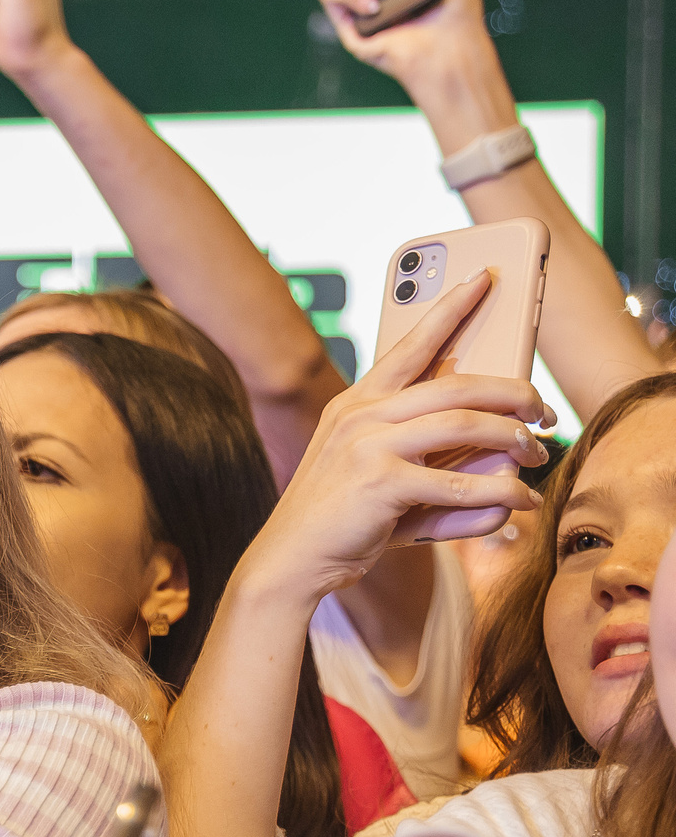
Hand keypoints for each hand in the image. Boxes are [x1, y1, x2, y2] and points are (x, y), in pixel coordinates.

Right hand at [236, 269, 548, 604]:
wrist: (291, 558)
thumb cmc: (341, 514)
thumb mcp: (374, 468)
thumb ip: (424, 451)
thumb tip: (495, 454)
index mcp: (356, 403)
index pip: (410, 344)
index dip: (451, 308)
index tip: (485, 279)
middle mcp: (360, 415)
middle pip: (455, 384)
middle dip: (512, 391)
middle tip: (543, 409)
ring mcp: (367, 447)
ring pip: (464, 425)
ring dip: (512, 437)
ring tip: (536, 452)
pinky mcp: (381, 485)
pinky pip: (460, 484)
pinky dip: (501, 494)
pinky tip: (521, 500)